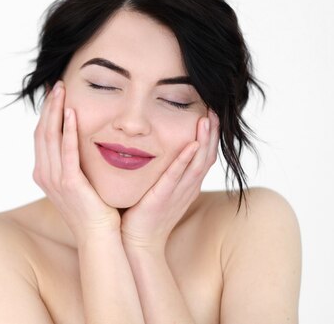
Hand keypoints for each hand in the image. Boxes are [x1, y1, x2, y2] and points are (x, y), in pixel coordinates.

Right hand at [33, 81, 120, 239]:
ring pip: (50, 136)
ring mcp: (54, 179)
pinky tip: (73, 112)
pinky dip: (68, 130)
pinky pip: (67, 150)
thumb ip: (73, 162)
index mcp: (44, 173)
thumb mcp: (77, 182)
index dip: (46, 113)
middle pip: (42, 132)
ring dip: (56, 111)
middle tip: (57, 84)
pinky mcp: (69, 182)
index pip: (41, 136)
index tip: (55, 94)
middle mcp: (44, 174)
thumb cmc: (93, 210)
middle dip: (49, 106)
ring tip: (62, 90)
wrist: (99, 236)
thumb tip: (80, 142)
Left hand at [120, 109, 219, 252]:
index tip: (210, 114)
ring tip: (206, 119)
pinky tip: (190, 145)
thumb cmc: (143, 214)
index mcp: (187, 185)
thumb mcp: (159, 188)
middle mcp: (187, 188)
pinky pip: (176, 177)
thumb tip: (155, 147)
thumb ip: (162, 170)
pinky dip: (185, 161)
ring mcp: (177, 193)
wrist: (137, 242)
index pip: (204, 156)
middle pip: (206, 156)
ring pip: (197, 164)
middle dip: (212, 133)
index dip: (210, 136)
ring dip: (203, 141)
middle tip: (214, 109)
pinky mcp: (163, 198)